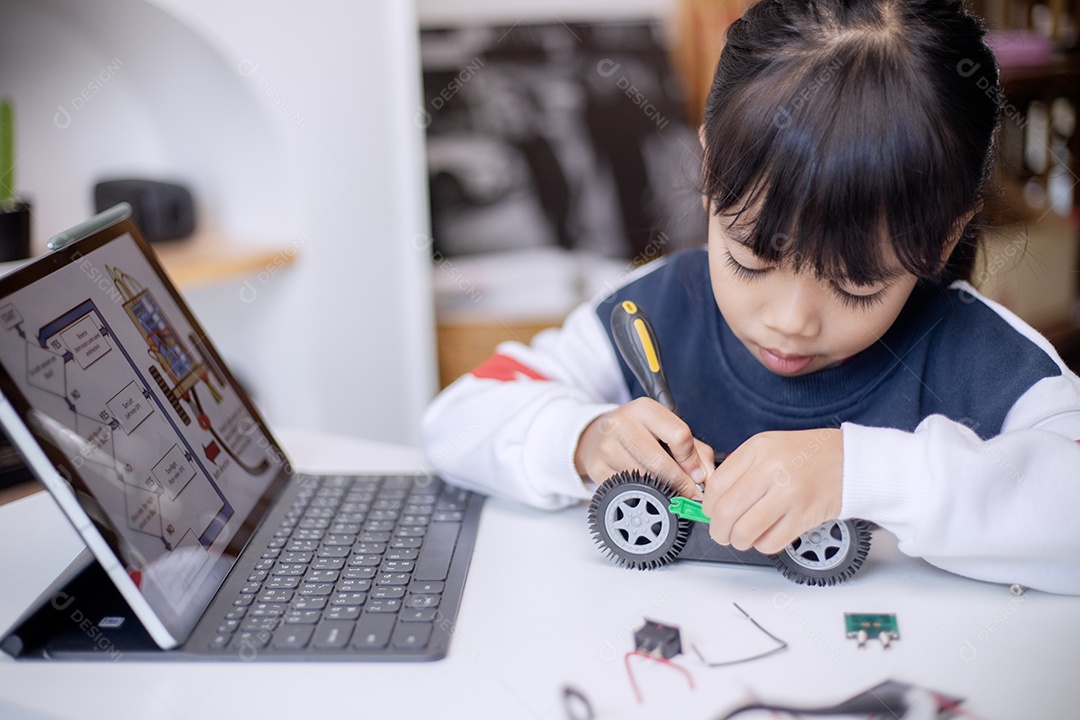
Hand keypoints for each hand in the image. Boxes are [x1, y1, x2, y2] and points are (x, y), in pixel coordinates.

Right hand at [574, 398, 714, 498]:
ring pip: (645, 480)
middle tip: (691, 495)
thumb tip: (707, 478)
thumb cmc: (641, 433)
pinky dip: (643, 494)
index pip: (679, 436)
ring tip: (670, 491)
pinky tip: (647, 490)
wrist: (600, 435)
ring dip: (663, 491)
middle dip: (681, 484)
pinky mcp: (598, 468)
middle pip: (660, 463)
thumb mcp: (668, 430)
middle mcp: (622, 424)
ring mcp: (606, 447)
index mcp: (644, 409)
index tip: (699, 476)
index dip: (692, 461)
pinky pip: (629, 489)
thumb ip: (695, 450)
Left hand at [700, 428, 842, 554]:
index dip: (708, 506)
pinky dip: (762, 545)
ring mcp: (789, 494)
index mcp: (758, 449)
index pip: (717, 485)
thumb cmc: (808, 455)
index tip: (711, 513)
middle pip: (726, 511)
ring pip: (745, 531)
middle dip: (718, 530)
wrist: (850, 461)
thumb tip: (714, 499)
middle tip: (721, 533)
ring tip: (743, 538)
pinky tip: (766, 536)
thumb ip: (741, 469)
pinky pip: (770, 542)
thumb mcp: (769, 448)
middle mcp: (771, 469)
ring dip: (738, 541)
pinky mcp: (804, 516)